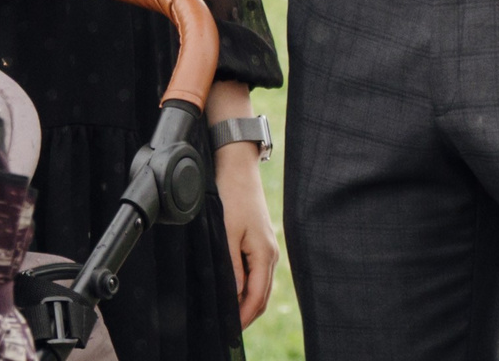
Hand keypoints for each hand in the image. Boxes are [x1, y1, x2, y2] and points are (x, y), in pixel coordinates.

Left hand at [211, 113, 279, 325]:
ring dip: (248, 303)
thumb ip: (232, 266)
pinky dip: (249, 288)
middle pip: (262, 296)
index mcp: (265, 255)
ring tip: (230, 316)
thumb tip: (236, 296)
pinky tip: (235, 292)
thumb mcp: (227, 233)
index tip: (229, 331)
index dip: (243, 317)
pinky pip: (258, 274)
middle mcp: (271, 254)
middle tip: (228, 330)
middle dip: (246, 314)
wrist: (238, 168)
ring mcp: (268, 249)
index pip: (257, 298)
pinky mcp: (262, 242)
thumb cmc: (232, 197)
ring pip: (261, 286)